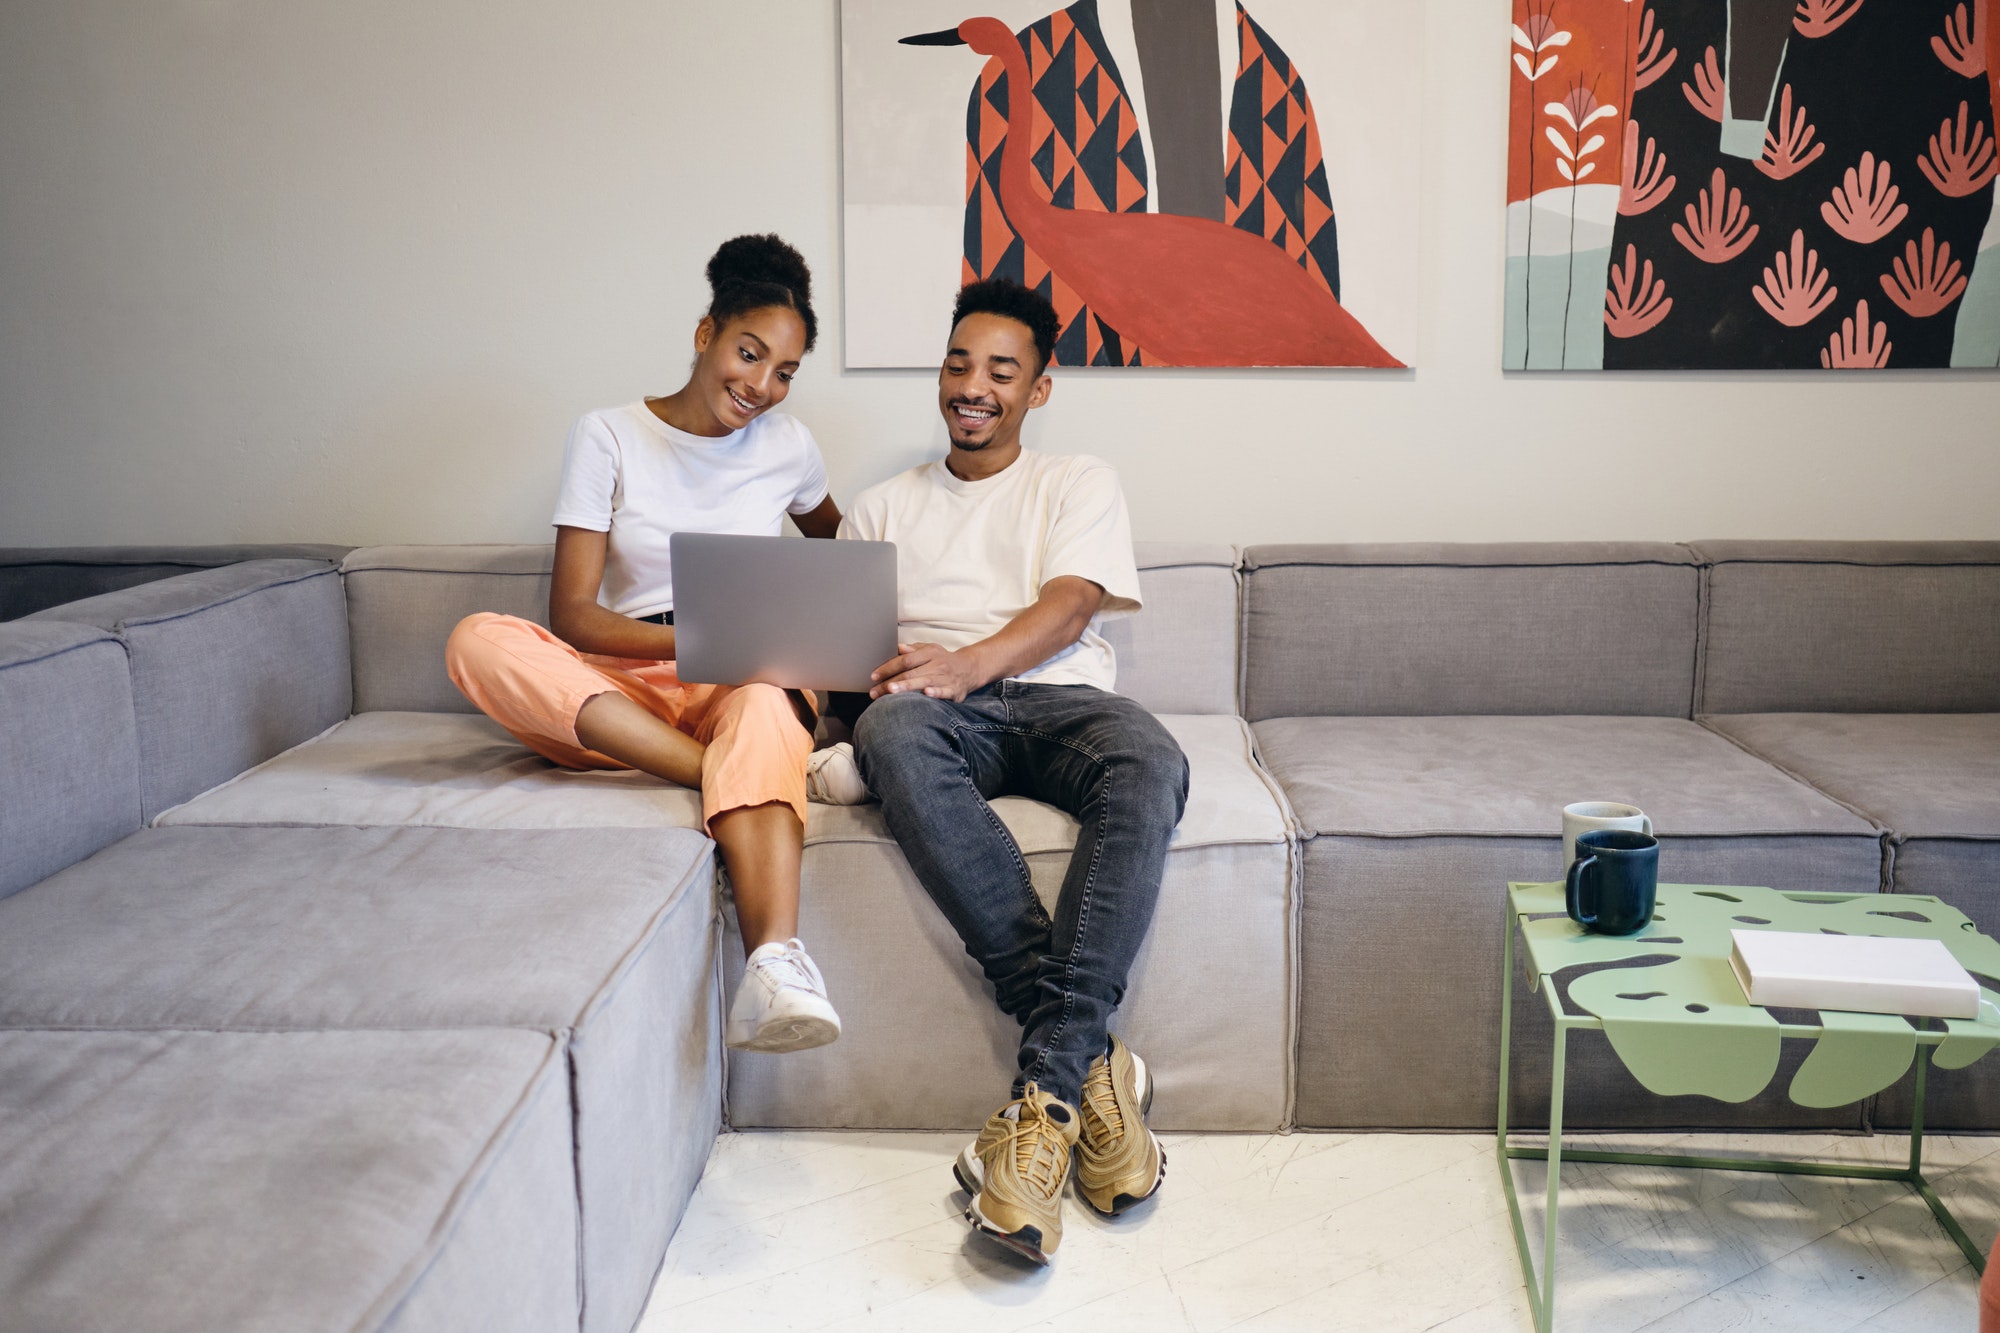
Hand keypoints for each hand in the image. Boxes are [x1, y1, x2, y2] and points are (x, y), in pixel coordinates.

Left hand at [869, 642, 983, 700]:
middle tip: (875, 691)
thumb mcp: (929, 650)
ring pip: (924, 682)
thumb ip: (913, 650)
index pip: (906, 660)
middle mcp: (938, 664)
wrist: (970, 668)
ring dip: (907, 687)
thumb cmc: (943, 660)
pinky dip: (936, 693)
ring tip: (891, 691)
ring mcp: (946, 677)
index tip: (873, 676)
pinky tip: (926, 694)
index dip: (888, 667)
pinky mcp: (955, 690)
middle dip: (891, 682)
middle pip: (911, 673)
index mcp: (930, 653)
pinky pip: (944, 692)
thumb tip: (897, 647)